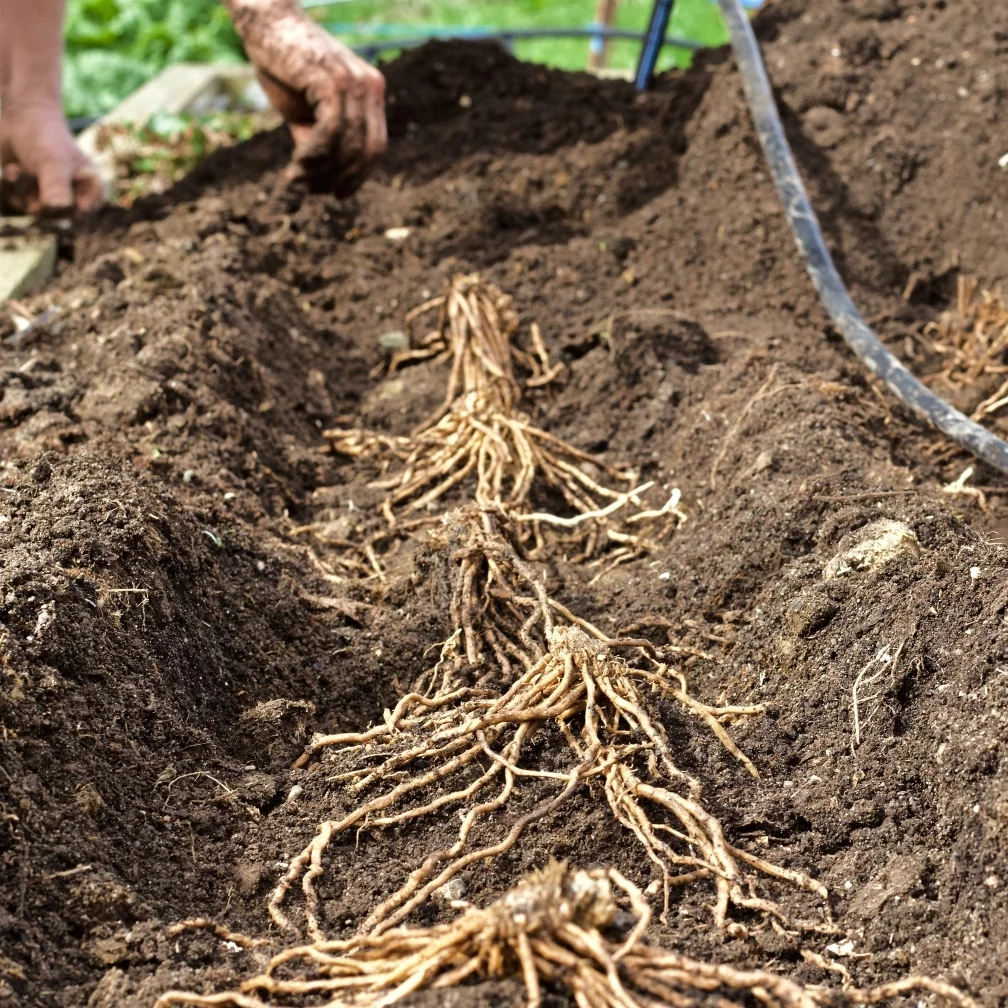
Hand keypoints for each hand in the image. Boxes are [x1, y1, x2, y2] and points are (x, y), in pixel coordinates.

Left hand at [0, 103, 102, 214]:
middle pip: (50, 213)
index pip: (75, 211)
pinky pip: (16, 206)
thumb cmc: (45, 136)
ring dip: (15, 189)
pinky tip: (10, 171)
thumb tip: (58, 208)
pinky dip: (7, 190)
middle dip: (30, 191)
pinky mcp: (31, 197)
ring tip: (14, 169)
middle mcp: (75, 200)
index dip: (54, 198)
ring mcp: (52, 201)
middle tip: (21, 170)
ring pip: (29, 210)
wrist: (22, 117)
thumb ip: (56, 185)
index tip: (44, 174)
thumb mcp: (52, 161)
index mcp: (93, 193)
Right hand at [230, 2, 386, 192]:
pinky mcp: (332, 79)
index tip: (332, 193)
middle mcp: (370, 87)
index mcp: (371, 94)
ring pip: (349, 147)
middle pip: (366, 153)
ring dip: (321, 170)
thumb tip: (327, 180)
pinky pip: (331, 132)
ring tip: (295, 176)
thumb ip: (322, 141)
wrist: (263, 21)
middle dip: (338, 179)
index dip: (355, 178)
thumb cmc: (283, 66)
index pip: (375, 149)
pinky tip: (297, 162)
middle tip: (307, 187)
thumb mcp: (307, 112)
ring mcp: (354, 82)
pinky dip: (314, 154)